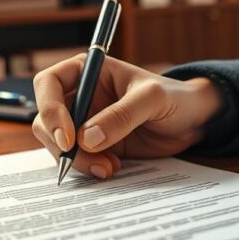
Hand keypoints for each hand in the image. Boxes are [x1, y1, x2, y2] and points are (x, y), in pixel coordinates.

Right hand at [31, 56, 222, 179]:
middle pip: (46, 118)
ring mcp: (84, 123)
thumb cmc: (175, 97)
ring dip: (76, 160)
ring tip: (108, 166)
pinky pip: (76, 159)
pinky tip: (112, 167)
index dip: (51, 109)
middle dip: (60, 143)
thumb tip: (87, 138)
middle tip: (84, 158)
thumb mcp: (152, 99)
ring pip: (57, 144)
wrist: (192, 122)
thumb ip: (121, 115)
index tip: (68, 137)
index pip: (48, 84)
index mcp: (87, 71)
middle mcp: (80, 96)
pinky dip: (87, 167)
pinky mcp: (94, 146)